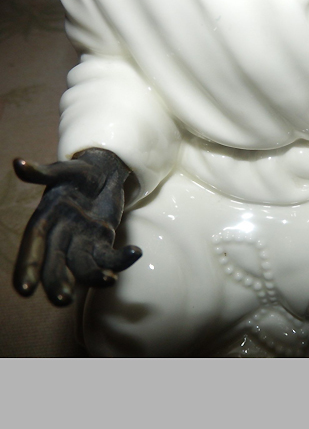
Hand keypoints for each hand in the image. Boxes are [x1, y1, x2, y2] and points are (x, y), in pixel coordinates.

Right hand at [13, 148, 141, 305]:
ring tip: (109, 280)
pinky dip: (121, 259)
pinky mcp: (103, 242)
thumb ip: (43, 172)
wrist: (105, 172)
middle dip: (58, 282)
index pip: (33, 245)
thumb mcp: (65, 169)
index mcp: (46, 219)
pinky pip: (110, 257)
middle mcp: (61, 235)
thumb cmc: (81, 170)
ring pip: (84, 266)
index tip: (25, 289)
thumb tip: (17, 164)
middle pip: (56, 263)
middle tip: (63, 299)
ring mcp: (83, 242)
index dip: (28, 266)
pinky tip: (135, 252)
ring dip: (94, 276)